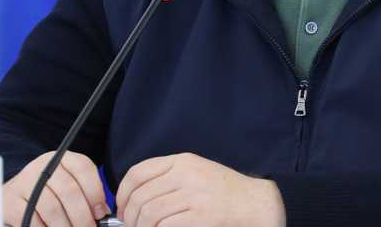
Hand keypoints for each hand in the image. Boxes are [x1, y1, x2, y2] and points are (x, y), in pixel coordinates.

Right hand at [3, 151, 108, 226]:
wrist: (15, 194)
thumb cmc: (50, 192)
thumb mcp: (68, 186)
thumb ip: (86, 197)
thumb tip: (104, 216)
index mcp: (63, 158)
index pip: (83, 168)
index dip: (95, 192)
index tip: (100, 214)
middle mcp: (44, 166)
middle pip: (70, 191)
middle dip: (83, 216)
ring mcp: (26, 182)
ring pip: (52, 208)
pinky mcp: (13, 200)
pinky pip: (34, 220)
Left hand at [115, 153, 284, 226]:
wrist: (259, 204)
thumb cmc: (227, 193)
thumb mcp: (198, 172)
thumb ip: (170, 178)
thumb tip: (135, 197)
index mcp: (183, 160)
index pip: (138, 172)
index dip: (122, 193)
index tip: (121, 209)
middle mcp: (187, 174)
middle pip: (140, 196)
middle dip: (129, 217)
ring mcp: (195, 195)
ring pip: (149, 213)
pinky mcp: (202, 216)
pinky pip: (166, 226)